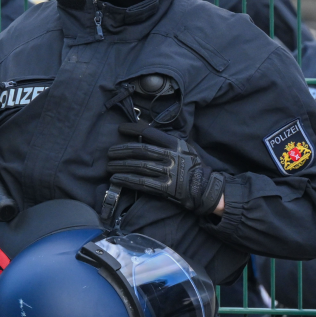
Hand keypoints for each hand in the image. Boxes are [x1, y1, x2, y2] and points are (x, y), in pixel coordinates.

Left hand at [107, 123, 226, 216]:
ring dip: (120, 166)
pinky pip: (141, 183)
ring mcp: (168, 173)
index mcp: (176, 145)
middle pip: (140, 150)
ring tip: (110, 166)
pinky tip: (116, 179)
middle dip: (121, 150)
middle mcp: (171, 157)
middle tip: (110, 152)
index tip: (120, 129)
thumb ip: (167, 140)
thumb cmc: (193, 167)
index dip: (132, 129)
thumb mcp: (185, 148)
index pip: (150, 133)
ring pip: (138, 166)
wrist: (205, 189)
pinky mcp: (165, 188)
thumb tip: (145, 127)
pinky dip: (126, 180)